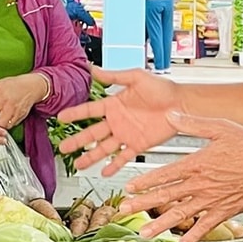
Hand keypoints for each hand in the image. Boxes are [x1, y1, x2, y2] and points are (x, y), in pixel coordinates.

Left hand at [0, 72, 50, 129]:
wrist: (32, 86)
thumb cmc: (15, 84)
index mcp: (3, 98)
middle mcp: (10, 107)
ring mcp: (17, 113)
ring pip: (6, 126)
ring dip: (1, 124)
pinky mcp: (22, 117)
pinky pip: (13, 124)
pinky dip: (8, 123)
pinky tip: (6, 117)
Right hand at [56, 67, 186, 176]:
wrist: (182, 104)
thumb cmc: (162, 88)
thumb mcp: (136, 77)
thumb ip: (114, 76)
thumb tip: (93, 69)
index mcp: (114, 104)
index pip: (89, 111)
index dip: (75, 114)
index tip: (60, 118)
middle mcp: (117, 121)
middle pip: (92, 133)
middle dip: (77, 141)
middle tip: (63, 148)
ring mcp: (126, 135)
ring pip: (104, 148)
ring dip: (91, 156)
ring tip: (78, 164)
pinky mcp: (138, 145)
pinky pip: (123, 157)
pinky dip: (114, 165)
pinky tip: (104, 172)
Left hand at [120, 115, 242, 241]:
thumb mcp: (221, 127)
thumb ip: (193, 123)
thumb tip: (171, 114)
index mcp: (198, 164)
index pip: (165, 174)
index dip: (145, 182)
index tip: (129, 188)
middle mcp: (202, 185)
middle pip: (167, 196)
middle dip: (143, 204)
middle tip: (124, 211)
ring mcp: (213, 200)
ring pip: (181, 214)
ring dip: (160, 225)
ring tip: (143, 233)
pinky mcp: (226, 211)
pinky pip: (206, 226)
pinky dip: (193, 236)